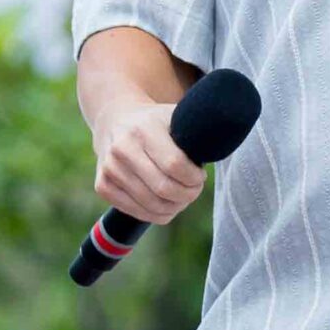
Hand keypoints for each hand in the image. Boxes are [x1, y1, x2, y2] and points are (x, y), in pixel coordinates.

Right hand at [92, 97, 205, 226]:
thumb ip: (198, 130)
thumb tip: (226, 142)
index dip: (194, 178)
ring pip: (153, 206)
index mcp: (144, 129)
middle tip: (194, 189)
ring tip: (182, 196)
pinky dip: (158, 214)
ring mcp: (109, 169)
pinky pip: (138, 213)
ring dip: (175, 207)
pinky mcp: (102, 186)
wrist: (114, 119)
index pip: (175, 166)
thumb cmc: (155, 122)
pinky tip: (165, 202)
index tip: (200, 176)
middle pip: (165, 189)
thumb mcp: (176, 115)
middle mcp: (122, 149)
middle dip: (188, 195)